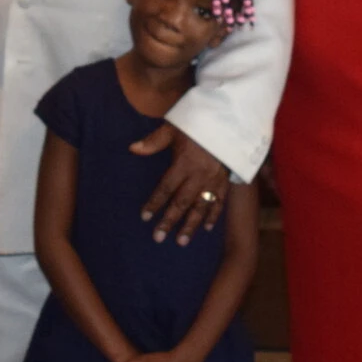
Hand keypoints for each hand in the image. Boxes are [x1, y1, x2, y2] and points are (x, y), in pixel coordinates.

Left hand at [133, 125, 230, 244]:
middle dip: (170, 221)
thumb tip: (132, 149)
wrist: (229, 120)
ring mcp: (214, 180)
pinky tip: (208, 228)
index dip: (155, 202)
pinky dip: (214, 215)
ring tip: (181, 241)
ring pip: (201, 207)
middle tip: (158, 237)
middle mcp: (199, 175)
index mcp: (185, 162)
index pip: (166, 187)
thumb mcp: (174, 127)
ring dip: (191, 225)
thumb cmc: (197, 123)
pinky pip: (220, 201)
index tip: (145, 217)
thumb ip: (154, 141)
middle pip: (182, 202)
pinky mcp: (225, 180)